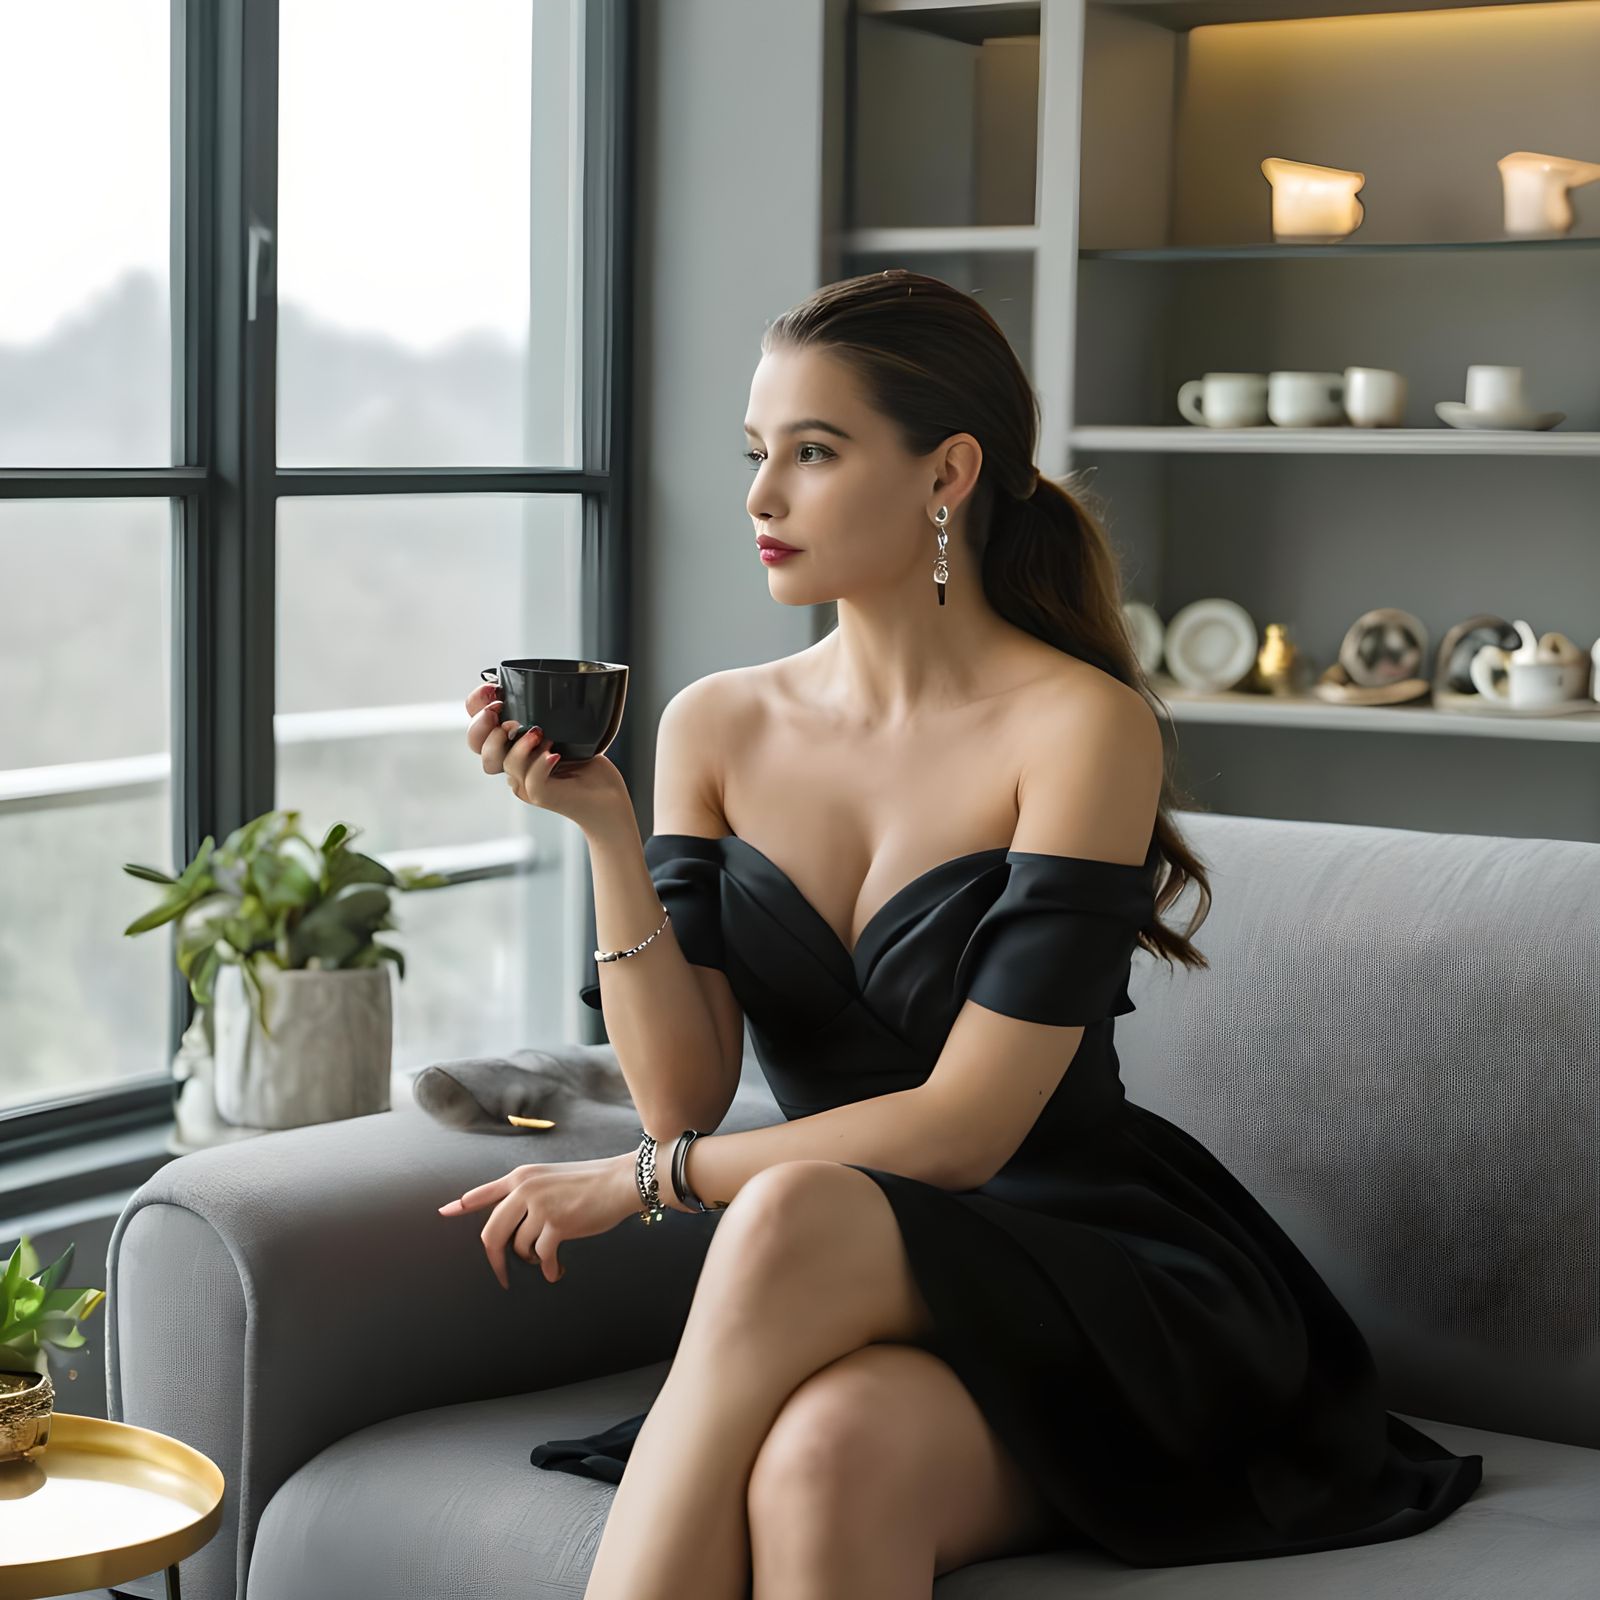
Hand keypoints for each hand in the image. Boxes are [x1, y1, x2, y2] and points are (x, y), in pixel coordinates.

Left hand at [436, 1152, 639, 1287]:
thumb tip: (511, 1227)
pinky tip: (556, 1270)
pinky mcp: (556, 1224)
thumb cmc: (590, 1182)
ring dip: (532, 1260)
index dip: (461, 1205)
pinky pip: (541, 1257)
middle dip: (495, 1260)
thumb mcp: (551, 1178)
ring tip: (548, 1258)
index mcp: (521, 1176)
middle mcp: (525, 1189)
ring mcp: (539, 1206)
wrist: (620, 1182)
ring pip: (520, 1248)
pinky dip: (548, 1268)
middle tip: (502, 1275)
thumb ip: (528, 1195)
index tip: (443, 1212)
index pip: (482, 1193)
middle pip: (491, 1234)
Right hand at [465, 680, 631, 833]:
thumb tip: (545, 681)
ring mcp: (524, 782)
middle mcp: (512, 764)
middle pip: (477, 746)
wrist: (608, 797)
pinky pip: (531, 780)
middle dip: (483, 726)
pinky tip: (554, 756)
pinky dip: (540, 765)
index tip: (494, 688)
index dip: (476, 706)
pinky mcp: (542, 795)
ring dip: (520, 745)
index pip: (478, 726)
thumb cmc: (587, 763)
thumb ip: (549, 712)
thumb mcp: (566, 729)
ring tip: (543, 736)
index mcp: (511, 746)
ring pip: (504, 762)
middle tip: (506, 715)